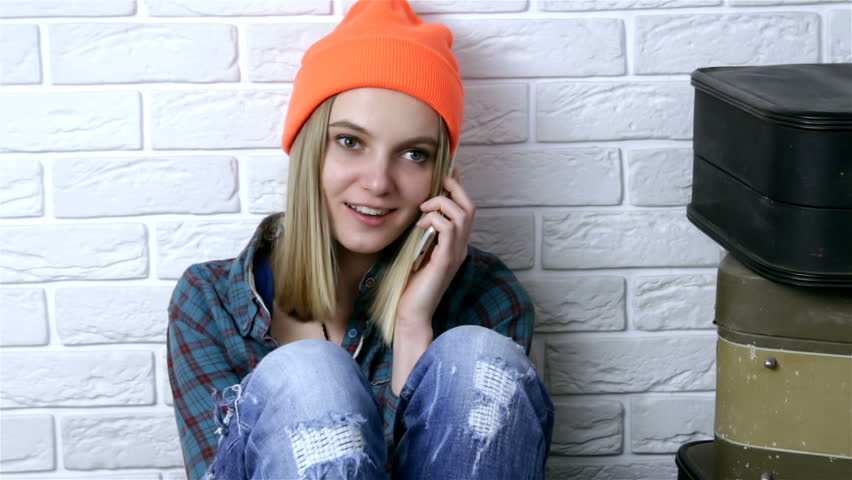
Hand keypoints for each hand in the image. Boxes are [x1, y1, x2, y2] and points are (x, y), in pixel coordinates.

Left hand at [396, 168, 475, 329]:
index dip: (458, 189)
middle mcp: (460, 247)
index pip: (465, 209)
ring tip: (423, 209)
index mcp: (455, 244)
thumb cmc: (410, 284)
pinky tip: (419, 226)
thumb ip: (422, 233)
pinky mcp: (446, 260)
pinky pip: (448, 229)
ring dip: (441, 204)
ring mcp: (456, 254)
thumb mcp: (416, 251)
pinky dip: (434, 220)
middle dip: (455, 188)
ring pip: (461, 214)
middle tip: (438, 182)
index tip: (445, 174)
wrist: (412, 313)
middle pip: (470, 207)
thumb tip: (417, 212)